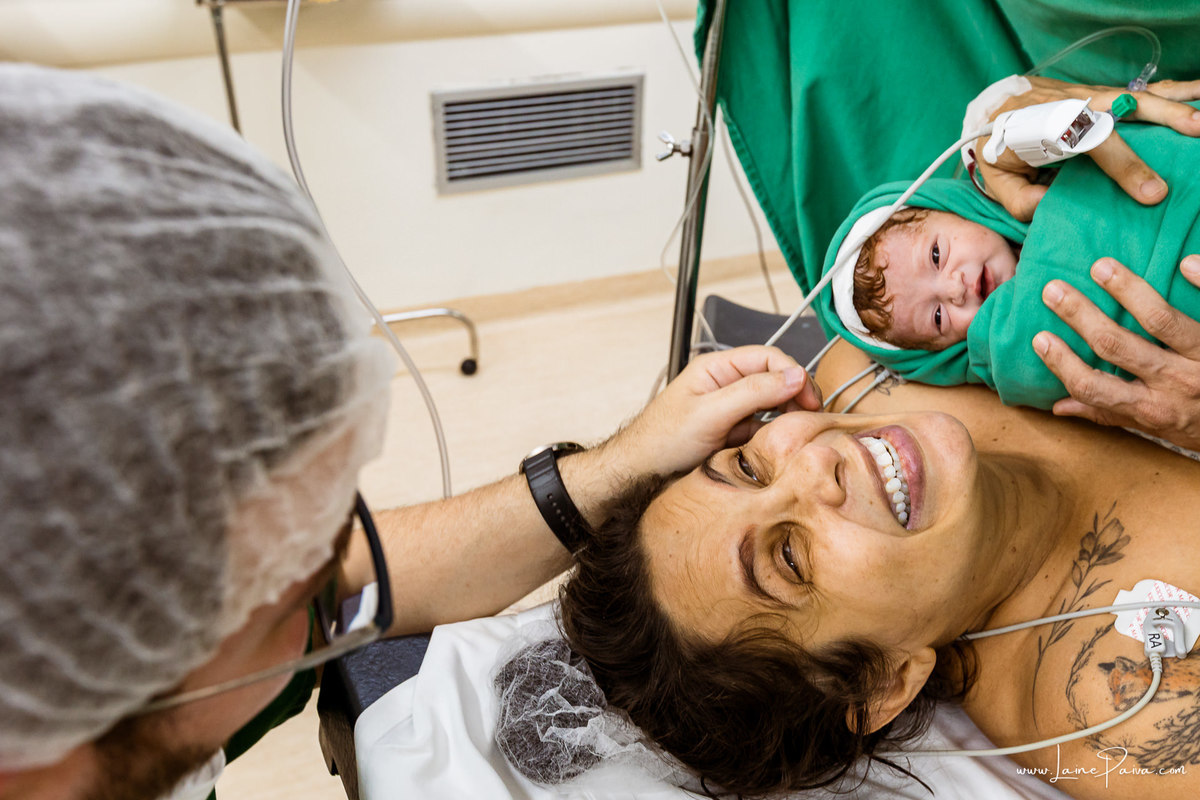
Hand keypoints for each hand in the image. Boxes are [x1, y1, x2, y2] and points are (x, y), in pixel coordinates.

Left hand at [611, 345, 820, 475]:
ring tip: (801, 433)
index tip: (810, 398)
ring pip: (773, 404)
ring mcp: (731, 407)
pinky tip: (782, 446)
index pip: (768, 358)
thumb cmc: (663, 439)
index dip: (793, 374)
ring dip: (788, 415)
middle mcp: (727, 383)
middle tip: (812, 417)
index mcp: (718, 368)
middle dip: (796, 395)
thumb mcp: (710, 413)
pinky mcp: (733, 430)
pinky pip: (763, 427)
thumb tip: (795, 375)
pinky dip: (775, 434)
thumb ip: (752, 392)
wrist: (641, 471)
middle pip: (775, 379)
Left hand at [977, 76, 1199, 220]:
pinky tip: (1196, 97)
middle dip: (1162, 121)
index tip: (1150, 192)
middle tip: (1196, 134)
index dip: (1124, 166)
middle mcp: (1071, 105)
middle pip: (1122, 109)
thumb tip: (1051, 207)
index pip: (1090, 144)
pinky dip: (1171, 94)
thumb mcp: (997, 181)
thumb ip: (1021, 200)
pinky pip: (1141, 93)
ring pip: (1137, 96)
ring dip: (1174, 104)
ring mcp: (1089, 96)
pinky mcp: (1102, 95)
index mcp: (1045, 127)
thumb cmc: (1000, 149)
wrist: (994, 109)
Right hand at [1033, 255, 1199, 451]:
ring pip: (1161, 320)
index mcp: (1152, 408)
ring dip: (1127, 290)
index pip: (1095, 387)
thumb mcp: (1158, 430)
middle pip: (1117, 345)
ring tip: (1101, 267)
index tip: (1040, 338)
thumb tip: (1060, 407)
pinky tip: (1185, 263)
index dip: (1063, 363)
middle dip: (1081, 316)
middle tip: (1054, 290)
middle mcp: (1176, 384)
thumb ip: (1111, 414)